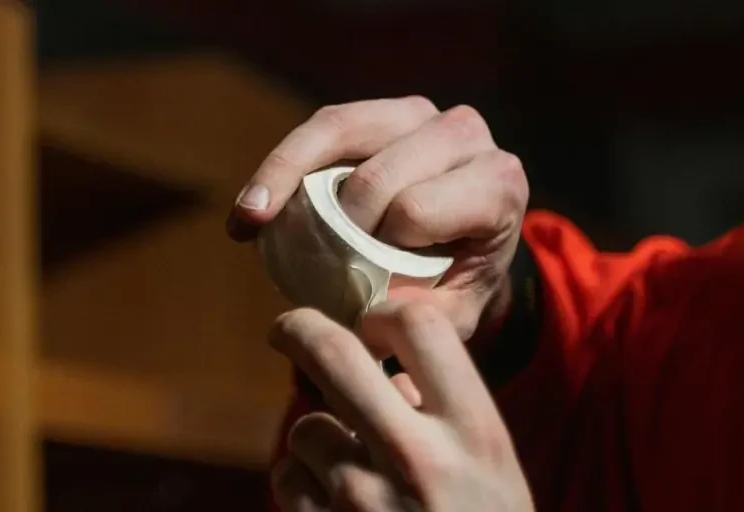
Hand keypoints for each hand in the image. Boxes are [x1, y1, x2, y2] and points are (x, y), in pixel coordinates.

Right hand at [227, 97, 528, 340]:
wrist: (470, 246)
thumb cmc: (460, 282)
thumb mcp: (455, 313)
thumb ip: (421, 325)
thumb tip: (361, 333)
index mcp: (496, 186)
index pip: (417, 209)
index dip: (377, 246)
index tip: (352, 281)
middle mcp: (466, 136)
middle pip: (380, 172)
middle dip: (336, 220)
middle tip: (307, 265)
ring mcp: (422, 114)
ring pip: (341, 128)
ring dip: (284, 175)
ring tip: (247, 221)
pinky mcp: (382, 111)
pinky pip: (324, 125)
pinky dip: (281, 165)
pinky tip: (250, 211)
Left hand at [268, 300, 533, 511]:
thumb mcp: (495, 473)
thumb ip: (447, 417)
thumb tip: (385, 376)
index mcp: (475, 433)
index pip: (420, 324)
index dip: (388, 314)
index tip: (374, 327)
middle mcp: (417, 457)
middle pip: (333, 353)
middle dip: (298, 329)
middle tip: (287, 328)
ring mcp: (363, 500)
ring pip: (305, 426)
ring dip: (317, 436)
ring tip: (351, 469)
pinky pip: (288, 477)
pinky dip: (301, 481)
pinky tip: (332, 503)